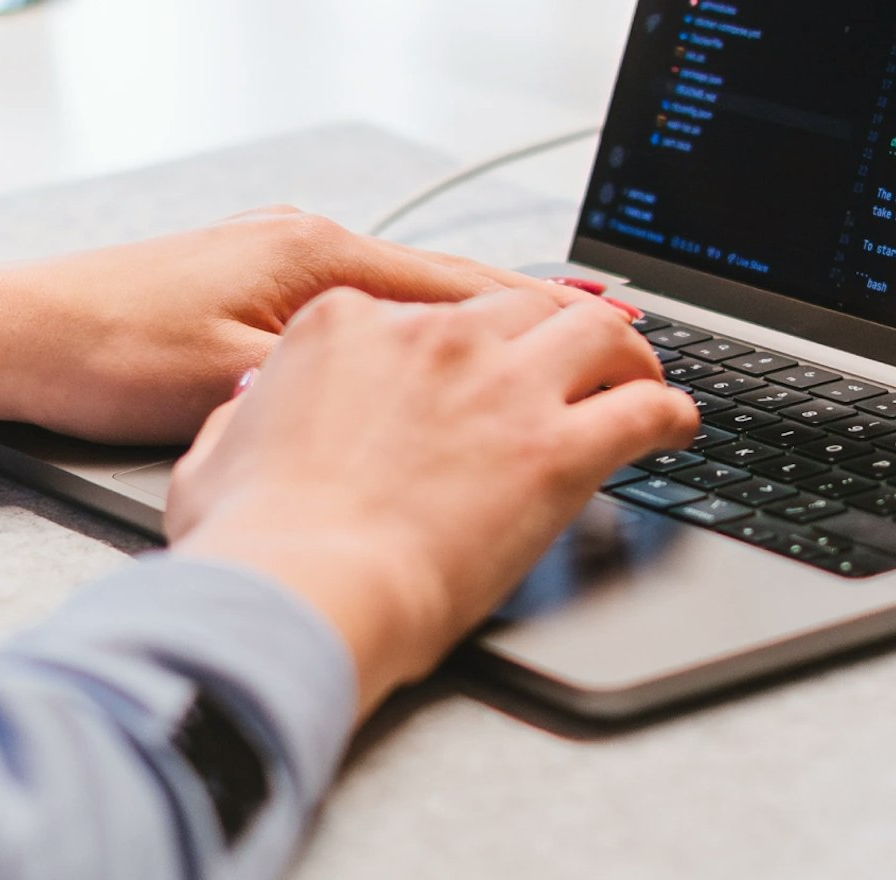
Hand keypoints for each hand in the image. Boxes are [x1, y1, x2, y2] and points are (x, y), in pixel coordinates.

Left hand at [0, 207, 606, 441]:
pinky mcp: (266, 284)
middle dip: (526, 305)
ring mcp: (291, 258)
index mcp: (322, 257)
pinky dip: (424, 326)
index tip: (602, 324)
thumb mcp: (243, 373)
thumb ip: (347, 373)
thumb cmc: (118, 353)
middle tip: (600, 323)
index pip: (459, 286)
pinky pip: (373, 306)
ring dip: (478, 315)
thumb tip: (438, 380)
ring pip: (413, 292)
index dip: (538, 312)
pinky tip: (441, 349)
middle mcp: (315, 244)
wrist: (23, 331)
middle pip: (448, 280)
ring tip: (543, 336)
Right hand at [165, 287, 697, 719]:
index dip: (469, 333)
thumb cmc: (254, 539)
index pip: (430, 308)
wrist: (301, 589)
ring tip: (642, 370)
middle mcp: (433, 337)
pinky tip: (679, 424)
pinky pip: (642, 409)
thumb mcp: (216, 457)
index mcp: (348, 326)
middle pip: (519, 306)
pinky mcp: (555, 447)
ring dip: (626, 347)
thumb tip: (249, 419)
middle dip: (554, 328)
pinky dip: (670, 411)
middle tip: (576, 355)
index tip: (484, 353)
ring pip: (595, 330)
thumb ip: (245, 423)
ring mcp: (500, 384)